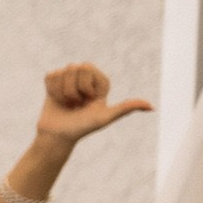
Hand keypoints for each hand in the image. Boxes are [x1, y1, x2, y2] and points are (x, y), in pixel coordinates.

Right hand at [33, 62, 150, 146]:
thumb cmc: (82, 128)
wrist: (58, 136)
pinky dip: (51, 90)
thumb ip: (126, 108)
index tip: (88, 101)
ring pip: (62, 72)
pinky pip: (51, 75)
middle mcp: (86, 78)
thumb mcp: (105, 118)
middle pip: (75, 67)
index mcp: (100, 82)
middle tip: (76, 103)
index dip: (85, 86)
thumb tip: (152, 107)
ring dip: (61, 92)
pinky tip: (57, 100)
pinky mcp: (54, 82)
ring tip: (66, 104)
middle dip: (72, 88)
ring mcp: (70, 79)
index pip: (87, 68)